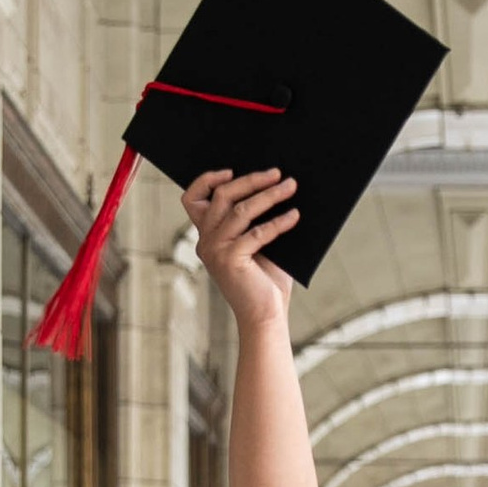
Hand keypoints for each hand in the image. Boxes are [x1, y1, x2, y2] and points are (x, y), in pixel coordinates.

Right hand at [185, 167, 298, 336]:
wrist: (265, 315)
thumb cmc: (265, 280)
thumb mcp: (256, 244)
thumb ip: (253, 219)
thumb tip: (275, 184)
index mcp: (207, 236)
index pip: (192, 199)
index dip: (207, 179)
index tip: (232, 170)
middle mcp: (206, 241)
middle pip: (222, 196)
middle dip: (252, 180)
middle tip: (278, 173)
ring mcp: (216, 251)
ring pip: (241, 210)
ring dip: (270, 195)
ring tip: (291, 187)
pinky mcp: (230, 260)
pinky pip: (257, 232)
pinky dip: (279, 222)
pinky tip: (295, 216)